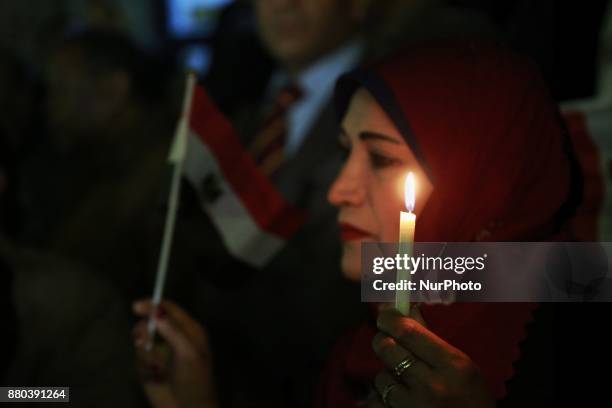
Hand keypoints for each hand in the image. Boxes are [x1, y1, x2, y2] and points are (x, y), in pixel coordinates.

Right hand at [132, 299, 217, 407]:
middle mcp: (173, 338)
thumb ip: (172, 330)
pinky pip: (138, 358)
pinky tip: (155, 376)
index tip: (137, 307)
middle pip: (151, 322)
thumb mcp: (188, 353)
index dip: (153, 305)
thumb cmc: (195, 381)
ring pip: (141, 340)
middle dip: (146, 332)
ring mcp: (160, 352)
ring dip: (146, 354)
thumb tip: (156, 309)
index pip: (169, 309)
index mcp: (189, 330)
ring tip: (157, 367)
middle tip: (145, 341)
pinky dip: (144, 367)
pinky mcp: (149, 367)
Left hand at [369, 304, 493, 406]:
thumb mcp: (462, 365)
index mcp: (451, 365)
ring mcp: (413, 407)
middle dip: (383, 341)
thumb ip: (432, 338)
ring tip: (401, 379)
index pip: (408, 333)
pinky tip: (396, 397)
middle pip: (388, 350)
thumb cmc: (473, 399)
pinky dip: (381, 398)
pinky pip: (376, 402)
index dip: (390, 319)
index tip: (384, 314)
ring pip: (381, 378)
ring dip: (387, 374)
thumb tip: (406, 311)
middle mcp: (431, 385)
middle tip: (388, 342)